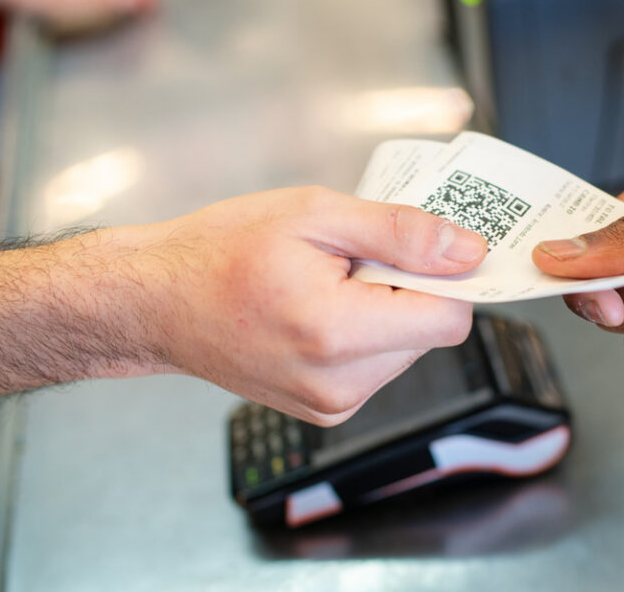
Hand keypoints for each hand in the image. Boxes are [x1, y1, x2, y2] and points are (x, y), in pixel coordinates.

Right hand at [122, 187, 486, 424]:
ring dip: (384, 310)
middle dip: (406, 288)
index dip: (443, 275)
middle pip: (431, 332)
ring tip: (325, 284)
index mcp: (338, 333)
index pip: (450, 318)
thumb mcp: (315, 214)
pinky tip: (318, 309)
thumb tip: (469, 251)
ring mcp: (331, 404)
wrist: (155, 301)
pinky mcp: (326, 410)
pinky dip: (364, 333)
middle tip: (349, 260)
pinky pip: (378, 365)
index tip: (415, 247)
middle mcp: (339, 383)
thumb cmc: (220, 250)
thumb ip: (400, 234)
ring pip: (407, 348)